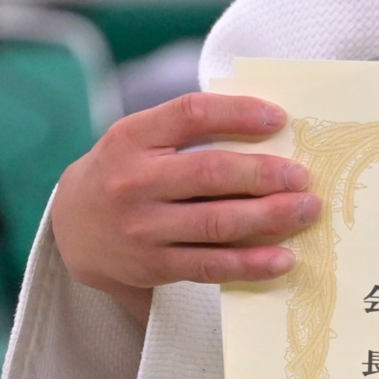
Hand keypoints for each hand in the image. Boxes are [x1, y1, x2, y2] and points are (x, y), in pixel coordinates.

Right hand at [49, 93, 314, 324]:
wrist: (72, 228)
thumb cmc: (125, 172)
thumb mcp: (140, 138)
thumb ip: (189, 130)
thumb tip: (270, 128)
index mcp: (132, 137)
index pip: (191, 113)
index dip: (238, 112)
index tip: (279, 118)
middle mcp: (133, 181)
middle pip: (210, 172)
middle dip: (265, 174)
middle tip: (303, 176)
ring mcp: (141, 227)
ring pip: (216, 222)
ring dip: (270, 217)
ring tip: (307, 210)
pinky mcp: (152, 266)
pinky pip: (210, 265)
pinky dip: (251, 263)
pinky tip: (283, 258)